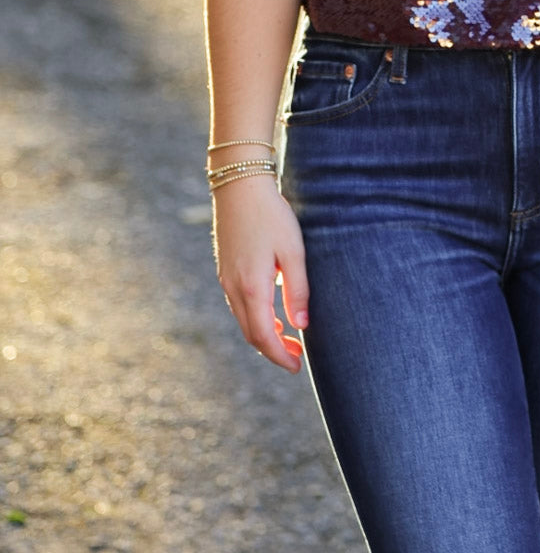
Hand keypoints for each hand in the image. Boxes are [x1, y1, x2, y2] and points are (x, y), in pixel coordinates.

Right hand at [212, 176, 309, 372]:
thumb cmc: (271, 215)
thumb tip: (302, 326)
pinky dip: (255, 318)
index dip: (280, 356)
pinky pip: (239, 305)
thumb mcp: (293, 251)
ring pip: (243, 320)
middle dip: (273, 350)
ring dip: (264, 334)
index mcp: (252, 287)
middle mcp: (233, 288)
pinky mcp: (225, 269)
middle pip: (251, 333)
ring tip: (289, 337)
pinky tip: (272, 312)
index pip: (264, 336)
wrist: (239, 185)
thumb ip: (298, 290)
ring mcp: (226, 279)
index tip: (297, 367)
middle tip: (298, 356)